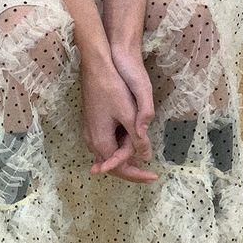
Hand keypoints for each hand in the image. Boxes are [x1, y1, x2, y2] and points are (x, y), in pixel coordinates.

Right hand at [80, 55, 158, 183]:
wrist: (96, 66)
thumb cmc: (113, 87)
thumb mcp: (129, 114)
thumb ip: (137, 138)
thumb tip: (146, 157)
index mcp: (101, 140)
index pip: (119, 168)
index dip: (138, 175)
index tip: (154, 177)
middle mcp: (91, 140)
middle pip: (111, 165)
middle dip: (131, 171)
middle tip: (149, 175)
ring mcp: (89, 132)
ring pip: (108, 155)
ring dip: (124, 160)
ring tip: (142, 164)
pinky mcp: (91, 123)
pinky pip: (105, 144)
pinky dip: (118, 150)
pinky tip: (129, 147)